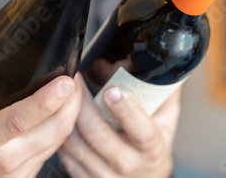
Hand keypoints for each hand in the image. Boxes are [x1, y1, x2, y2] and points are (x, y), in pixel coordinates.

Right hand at [0, 34, 82, 177]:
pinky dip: (61, 128)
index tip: (66, 81)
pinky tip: (59, 111)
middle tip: (74, 74)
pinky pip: (53, 150)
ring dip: (71, 114)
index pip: (19, 121)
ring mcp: (18, 173)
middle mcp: (5, 161)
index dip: (46, 100)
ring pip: (60, 142)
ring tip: (71, 89)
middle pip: (55, 131)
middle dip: (73, 101)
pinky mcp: (25, 177)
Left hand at [57, 76, 180, 177]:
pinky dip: (60, 133)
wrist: (146, 176)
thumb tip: (163, 59)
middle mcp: (129, 165)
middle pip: (98, 135)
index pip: (143, 132)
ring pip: (76, 145)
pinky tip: (60, 116)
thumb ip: (163, 88)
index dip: (127, 112)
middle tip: (75, 79)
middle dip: (83, 104)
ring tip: (63, 93)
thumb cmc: (151, 142)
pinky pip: (65, 155)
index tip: (113, 90)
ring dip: (67, 115)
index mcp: (152, 148)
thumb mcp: (165, 116)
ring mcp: (106, 176)